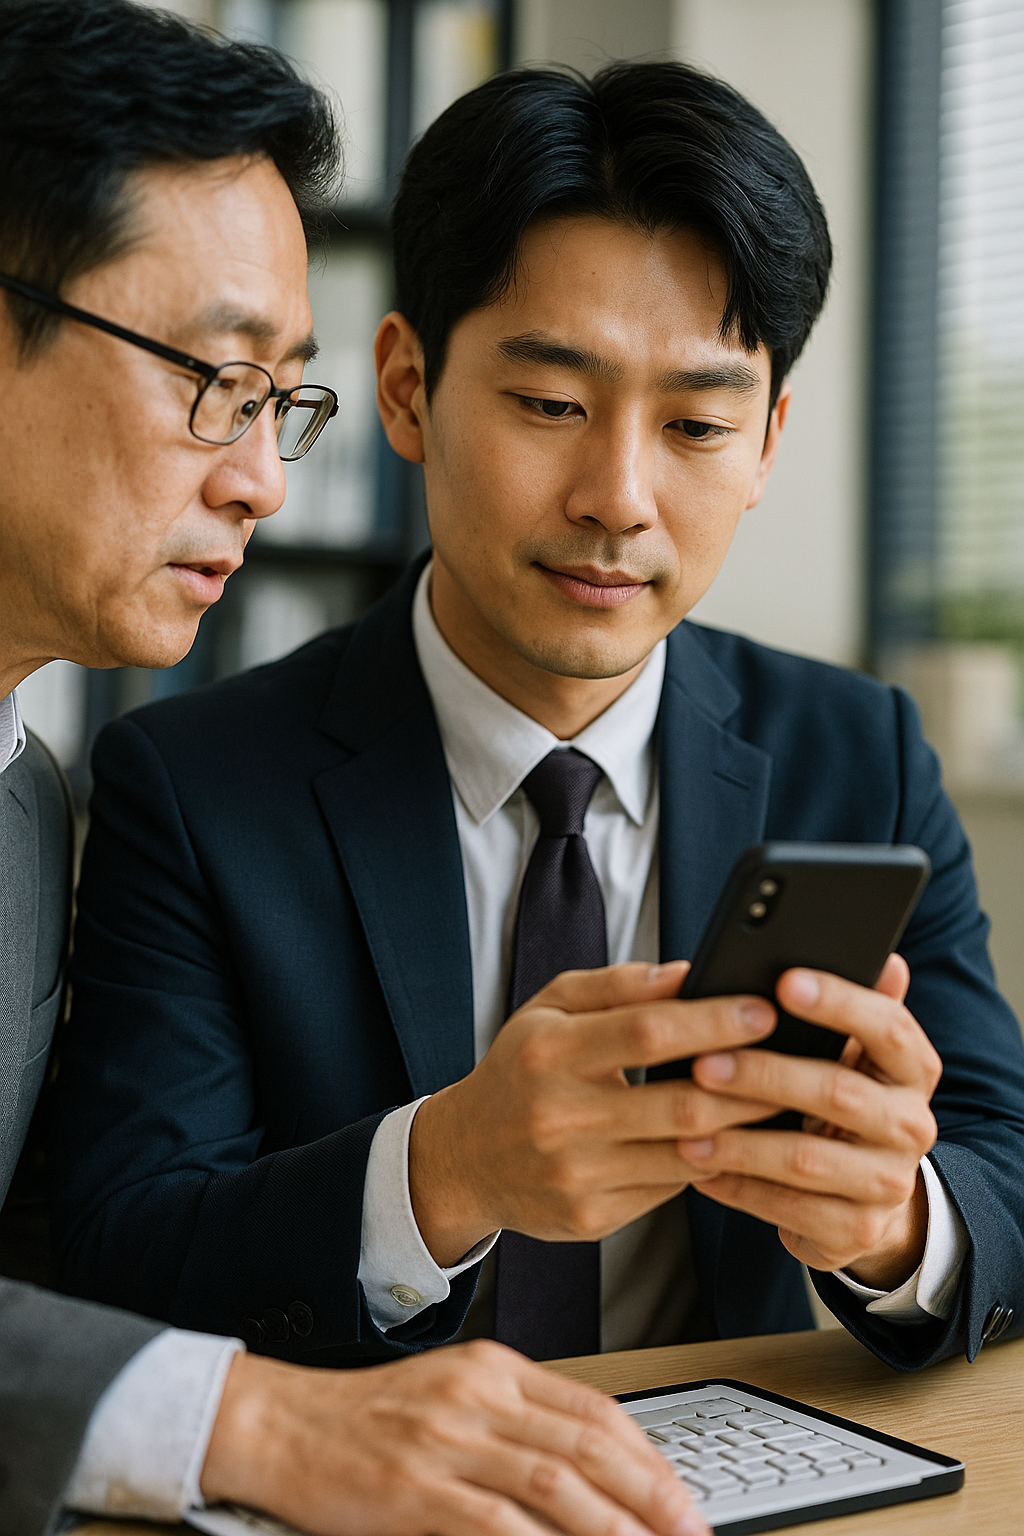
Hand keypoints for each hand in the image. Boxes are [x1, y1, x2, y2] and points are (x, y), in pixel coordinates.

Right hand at [201, 1340, 707, 1535]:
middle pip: (588, 1444)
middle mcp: (479, 1395)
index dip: (649, 1457)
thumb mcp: (454, 1396)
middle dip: (652, 1495)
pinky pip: (496, 1524)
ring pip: (556, 1483)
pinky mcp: (414, 1490)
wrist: (282, 1423)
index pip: (594, 1408)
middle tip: (692, 1531)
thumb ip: (518, 1422)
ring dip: (615, 1526)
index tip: (683, 1496)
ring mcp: (447, 1440)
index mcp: (494, 1368)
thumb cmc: (368, 1418)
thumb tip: (592, 1473)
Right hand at [410, 961, 779, 1264]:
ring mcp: (576, 1175)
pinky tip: (746, 1143)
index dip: (713, 1020)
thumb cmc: (519, 1071)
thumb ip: (615, 986)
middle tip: (800, 1059)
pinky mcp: (592, 1218)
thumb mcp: (549, 1010)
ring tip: (789, 1102)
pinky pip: (671, 1189)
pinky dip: (713, 1164)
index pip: (647, 1031)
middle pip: (679, 1099)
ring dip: (746, 1128)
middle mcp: (559, 1117)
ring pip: (686, 1152)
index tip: (765, 1008)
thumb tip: (688, 973)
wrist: (462, 1160)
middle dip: (751, 1080)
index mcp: (548, 1053)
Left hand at [679, 955, 939, 1287]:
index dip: (839, 1003)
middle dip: (764, 1075)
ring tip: (682, 1123)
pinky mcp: (856, 1229)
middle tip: (703, 1063)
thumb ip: (857, 1008)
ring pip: (805, 1158)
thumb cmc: (842, 1102)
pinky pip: (788, 1208)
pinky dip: (737, 1187)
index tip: (783, 983)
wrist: (864, 1196)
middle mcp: (911, 1125)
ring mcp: (888, 1182)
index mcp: (913, 1068)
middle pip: (837, 1092)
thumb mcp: (854, 1053)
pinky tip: (697, 1167)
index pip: (888, 1026)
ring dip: (738, 1139)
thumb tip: (886, 958)